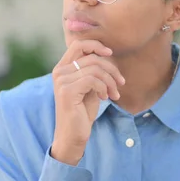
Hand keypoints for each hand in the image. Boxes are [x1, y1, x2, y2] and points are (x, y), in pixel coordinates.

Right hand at [50, 40, 124, 164]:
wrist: (73, 136)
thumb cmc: (82, 112)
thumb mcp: (90, 87)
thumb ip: (93, 71)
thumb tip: (107, 54)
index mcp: (63, 68)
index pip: (78, 44)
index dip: (96, 45)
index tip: (110, 54)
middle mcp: (59, 72)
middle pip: (92, 57)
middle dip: (111, 69)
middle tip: (120, 83)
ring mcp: (61, 81)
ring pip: (95, 69)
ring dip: (110, 81)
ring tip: (114, 94)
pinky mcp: (67, 91)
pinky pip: (93, 80)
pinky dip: (104, 88)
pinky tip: (104, 98)